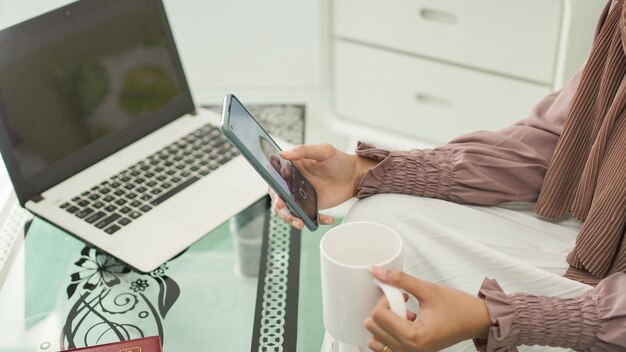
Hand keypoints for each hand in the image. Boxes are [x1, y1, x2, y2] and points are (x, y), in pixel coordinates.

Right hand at [269, 143, 376, 228]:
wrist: (355, 176)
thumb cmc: (338, 160)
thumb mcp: (323, 151)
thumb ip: (303, 150)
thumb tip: (283, 153)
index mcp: (292, 168)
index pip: (275, 178)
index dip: (273, 188)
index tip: (277, 196)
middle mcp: (294, 183)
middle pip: (279, 198)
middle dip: (280, 208)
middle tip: (284, 208)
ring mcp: (302, 197)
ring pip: (290, 211)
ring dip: (292, 219)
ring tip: (301, 223)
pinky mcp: (312, 207)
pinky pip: (309, 217)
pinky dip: (316, 221)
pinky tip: (328, 218)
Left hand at [365, 268, 490, 351]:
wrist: (477, 320)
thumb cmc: (460, 308)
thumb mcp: (428, 289)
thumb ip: (400, 280)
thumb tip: (378, 272)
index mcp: (415, 337)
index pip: (378, 316)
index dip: (385, 299)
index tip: (399, 293)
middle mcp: (410, 350)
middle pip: (373, 327)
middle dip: (383, 309)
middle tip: (400, 301)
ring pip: (375, 339)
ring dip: (384, 323)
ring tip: (402, 313)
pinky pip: (385, 346)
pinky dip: (388, 332)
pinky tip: (404, 321)